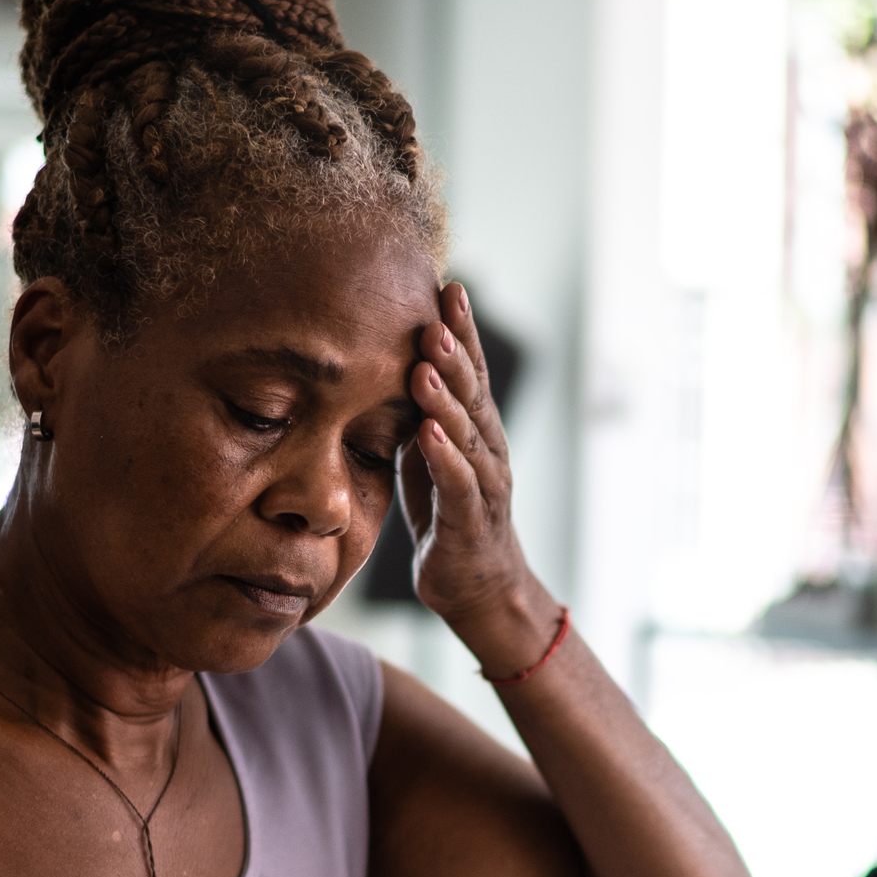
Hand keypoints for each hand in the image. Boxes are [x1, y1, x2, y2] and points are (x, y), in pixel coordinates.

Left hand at [404, 283, 556, 674]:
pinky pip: (458, 484)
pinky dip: (444, 457)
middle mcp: (488, 450)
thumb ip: (417, 418)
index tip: (446, 286)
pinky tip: (428, 432)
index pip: (468, 373)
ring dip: (446, 397)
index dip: (461, 331)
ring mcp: (484, 485)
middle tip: (436, 310)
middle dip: (455, 351)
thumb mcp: (428, 460)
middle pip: (472, 393)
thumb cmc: (451, 520)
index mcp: (476, 431)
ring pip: (467, 433)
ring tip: (427, 361)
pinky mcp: (470, 522)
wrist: (479, 590)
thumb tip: (387, 371)